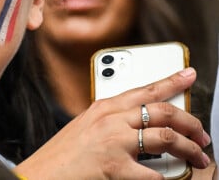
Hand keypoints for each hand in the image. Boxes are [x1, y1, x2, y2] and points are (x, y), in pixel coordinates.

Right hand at [17, 67, 209, 179]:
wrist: (42, 173)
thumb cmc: (63, 154)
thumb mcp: (86, 126)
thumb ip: (112, 120)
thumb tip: (141, 125)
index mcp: (104, 107)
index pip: (145, 89)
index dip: (172, 81)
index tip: (189, 75)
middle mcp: (111, 120)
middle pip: (163, 112)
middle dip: (191, 123)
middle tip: (202, 134)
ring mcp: (115, 142)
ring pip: (167, 138)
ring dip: (190, 149)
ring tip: (198, 158)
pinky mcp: (116, 167)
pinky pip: (154, 173)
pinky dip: (166, 178)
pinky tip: (167, 179)